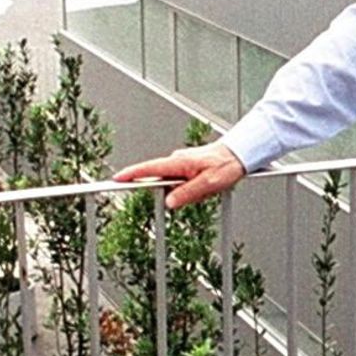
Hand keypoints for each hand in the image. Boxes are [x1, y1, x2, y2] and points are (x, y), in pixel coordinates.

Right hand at [113, 143, 246, 209]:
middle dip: (177, 193)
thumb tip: (168, 202)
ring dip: (190, 192)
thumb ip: (187, 193)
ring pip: (176, 185)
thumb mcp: (208, 184)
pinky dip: (194, 189)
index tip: (116, 179)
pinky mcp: (188, 167)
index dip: (131, 174)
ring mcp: (182, 163)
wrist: (240, 153)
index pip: (149, 169)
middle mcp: (177, 160)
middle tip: (199, 192)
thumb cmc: (226, 165)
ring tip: (210, 188)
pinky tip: (209, 187)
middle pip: (164, 181)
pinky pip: (184, 183)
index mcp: (179, 162)